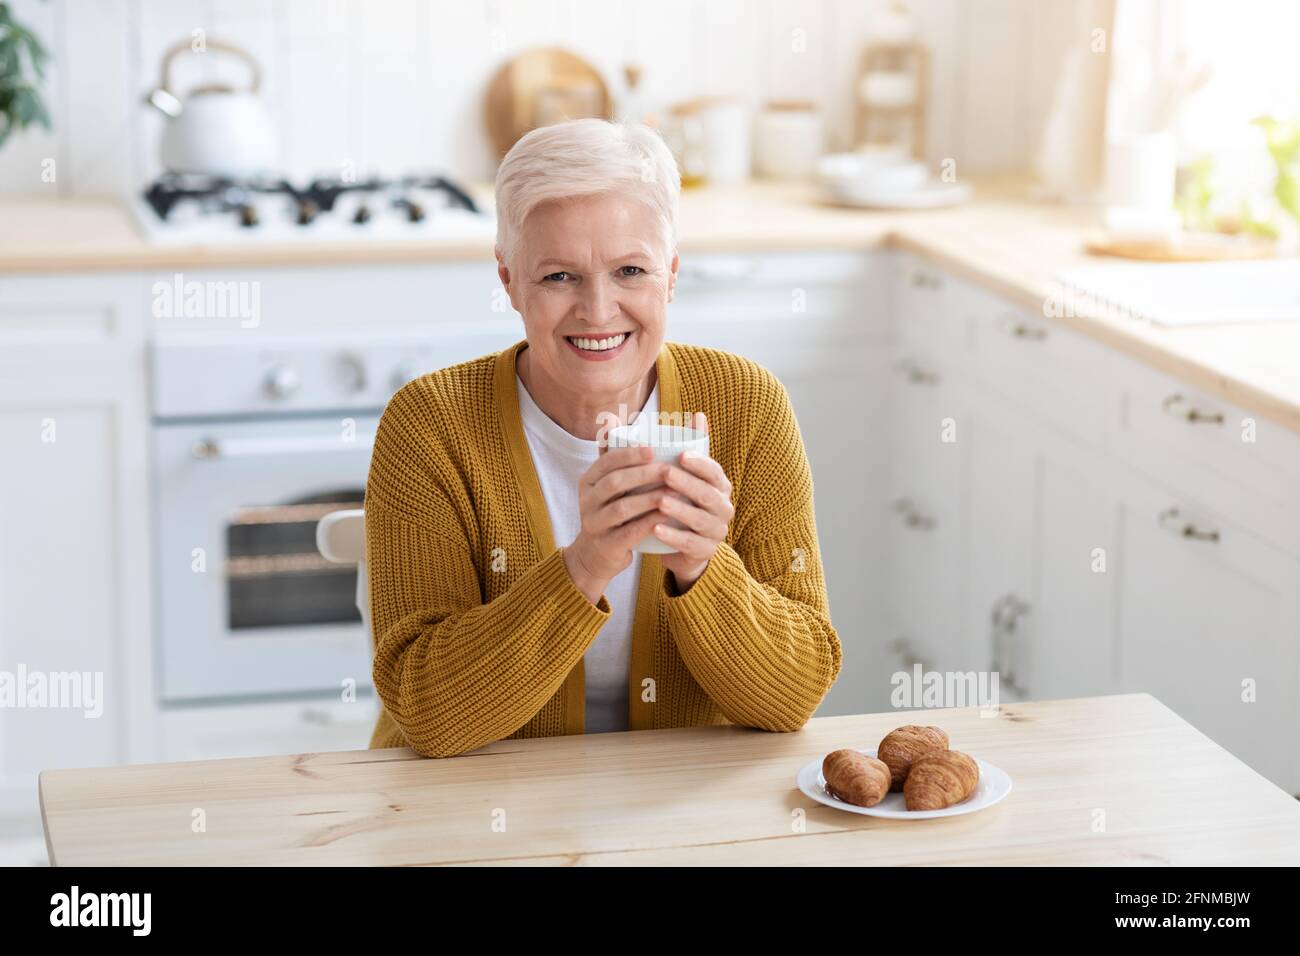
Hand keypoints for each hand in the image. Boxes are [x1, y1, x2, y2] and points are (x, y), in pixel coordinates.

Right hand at [563, 443, 673, 603]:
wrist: (597, 554)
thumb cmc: (611, 510)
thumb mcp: (606, 483)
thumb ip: (611, 454)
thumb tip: (612, 418)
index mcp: (588, 480)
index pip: (606, 462)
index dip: (629, 454)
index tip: (653, 449)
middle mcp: (586, 500)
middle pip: (614, 483)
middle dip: (643, 474)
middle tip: (669, 469)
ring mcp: (594, 524)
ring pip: (621, 508)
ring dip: (649, 498)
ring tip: (674, 492)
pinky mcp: (606, 545)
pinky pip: (629, 533)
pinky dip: (649, 523)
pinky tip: (667, 516)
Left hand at [653, 412, 733, 592]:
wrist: (683, 547)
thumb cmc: (682, 503)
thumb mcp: (686, 476)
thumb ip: (689, 447)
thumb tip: (698, 413)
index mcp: (720, 486)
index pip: (715, 472)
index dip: (701, 463)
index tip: (681, 455)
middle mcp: (723, 507)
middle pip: (708, 494)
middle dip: (687, 483)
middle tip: (664, 474)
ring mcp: (716, 531)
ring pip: (701, 519)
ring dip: (680, 510)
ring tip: (660, 501)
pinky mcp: (706, 551)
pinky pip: (691, 544)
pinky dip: (674, 537)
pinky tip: (656, 529)